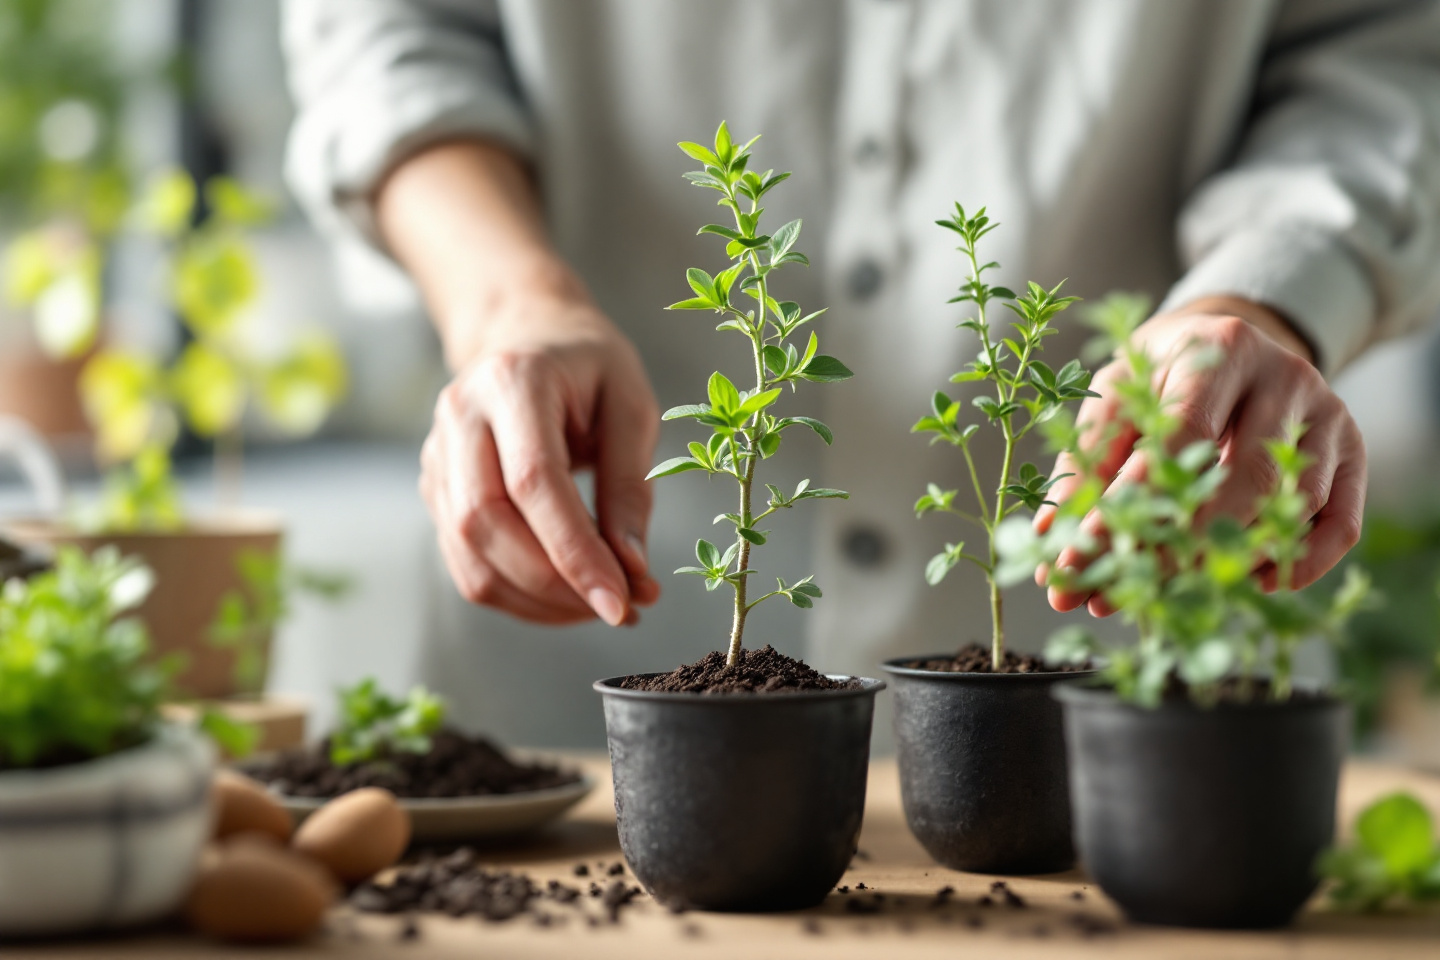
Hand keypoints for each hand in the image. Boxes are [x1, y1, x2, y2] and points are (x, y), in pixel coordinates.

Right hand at [377, 140, 660, 624]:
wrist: (528, 333)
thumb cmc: (590, 367)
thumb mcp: (631, 407)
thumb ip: (631, 487)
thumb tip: (632, 573)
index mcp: (513, 380)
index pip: (534, 483)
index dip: (576, 553)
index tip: (622, 602)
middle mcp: (460, 416)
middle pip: (488, 523)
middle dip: (555, 584)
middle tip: (620, 607)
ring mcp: (437, 454)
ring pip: (469, 554)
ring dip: (536, 600)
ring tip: (597, 605)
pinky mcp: (435, 489)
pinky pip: (465, 562)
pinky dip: (516, 596)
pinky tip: (564, 598)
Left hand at [1036, 296, 1366, 614]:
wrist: (1232, 338)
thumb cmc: (1161, 372)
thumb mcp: (1116, 394)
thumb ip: (1086, 463)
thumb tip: (1052, 542)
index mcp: (1220, 348)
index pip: (1180, 436)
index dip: (1133, 503)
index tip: (1085, 557)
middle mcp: (1285, 377)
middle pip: (1246, 476)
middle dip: (1181, 543)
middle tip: (1126, 588)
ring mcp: (1328, 415)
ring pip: (1292, 504)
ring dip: (1230, 560)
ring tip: (1170, 594)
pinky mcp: (1354, 452)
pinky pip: (1339, 523)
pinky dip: (1298, 562)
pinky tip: (1251, 582)